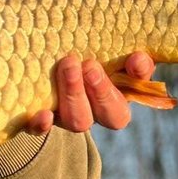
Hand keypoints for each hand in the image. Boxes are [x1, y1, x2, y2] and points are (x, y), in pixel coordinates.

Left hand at [26, 52, 155, 134]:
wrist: (43, 56)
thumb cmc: (83, 48)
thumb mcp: (106, 48)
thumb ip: (126, 53)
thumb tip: (138, 58)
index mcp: (115, 97)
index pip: (135, 96)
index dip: (135, 82)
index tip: (134, 60)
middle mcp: (94, 111)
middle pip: (107, 114)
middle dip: (102, 90)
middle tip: (91, 65)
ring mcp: (67, 116)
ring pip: (77, 120)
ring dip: (75, 94)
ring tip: (69, 64)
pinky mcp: (40, 118)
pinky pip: (39, 129)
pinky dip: (42, 124)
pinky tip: (44, 114)